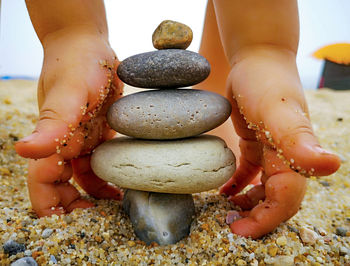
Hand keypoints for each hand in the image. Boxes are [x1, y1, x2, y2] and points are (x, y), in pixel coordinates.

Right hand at [15, 31, 122, 216]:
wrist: (88, 46)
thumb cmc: (75, 65)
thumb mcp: (68, 92)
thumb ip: (51, 123)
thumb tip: (24, 150)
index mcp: (51, 143)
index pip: (44, 186)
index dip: (55, 209)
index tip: (82, 222)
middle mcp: (63, 147)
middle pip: (60, 190)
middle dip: (76, 209)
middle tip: (105, 218)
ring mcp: (80, 142)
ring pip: (80, 181)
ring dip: (94, 198)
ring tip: (118, 207)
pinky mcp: (96, 135)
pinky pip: (97, 166)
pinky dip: (106, 180)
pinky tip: (121, 187)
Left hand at [220, 47, 340, 237]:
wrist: (258, 59)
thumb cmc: (267, 80)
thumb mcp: (277, 108)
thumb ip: (298, 137)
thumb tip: (331, 166)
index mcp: (294, 154)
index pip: (286, 198)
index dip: (266, 219)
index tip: (238, 231)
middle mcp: (286, 156)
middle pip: (276, 198)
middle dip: (256, 217)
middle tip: (229, 225)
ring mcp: (271, 151)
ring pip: (264, 189)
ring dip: (249, 204)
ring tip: (226, 210)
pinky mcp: (256, 144)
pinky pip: (250, 172)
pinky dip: (239, 185)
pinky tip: (225, 191)